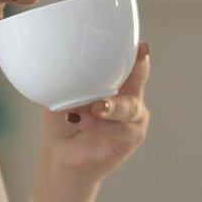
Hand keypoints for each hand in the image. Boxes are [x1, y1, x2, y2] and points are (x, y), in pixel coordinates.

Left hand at [39, 41, 151, 183]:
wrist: (61, 155)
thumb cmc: (62, 122)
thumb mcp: (61, 93)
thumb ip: (68, 79)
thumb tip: (64, 61)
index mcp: (112, 80)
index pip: (128, 61)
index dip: (135, 52)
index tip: (140, 46)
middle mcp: (126, 94)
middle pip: (139, 76)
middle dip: (139, 67)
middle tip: (137, 58)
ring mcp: (132, 115)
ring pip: (132, 104)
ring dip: (114, 105)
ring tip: (98, 107)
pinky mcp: (132, 136)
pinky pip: (126, 127)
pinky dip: (108, 123)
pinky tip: (94, 120)